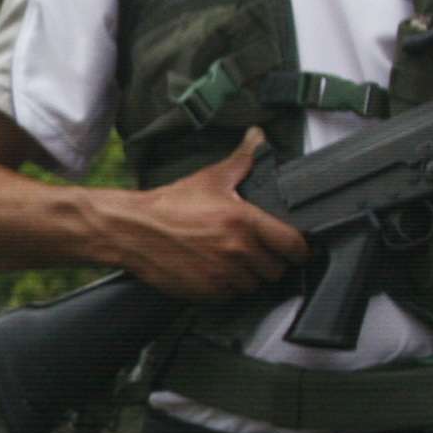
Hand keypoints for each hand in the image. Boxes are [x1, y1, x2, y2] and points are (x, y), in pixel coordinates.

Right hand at [109, 130, 309, 299]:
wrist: (132, 230)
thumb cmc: (169, 205)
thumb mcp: (210, 178)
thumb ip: (242, 160)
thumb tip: (258, 137)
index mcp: (244, 221)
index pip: (293, 245)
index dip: (300, 248)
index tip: (297, 247)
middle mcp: (237, 251)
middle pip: (276, 269)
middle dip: (271, 261)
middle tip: (258, 250)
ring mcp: (222, 275)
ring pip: (255, 285)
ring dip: (250, 276)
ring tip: (234, 260)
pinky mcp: (207, 292)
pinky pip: (232, 295)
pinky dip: (228, 286)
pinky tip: (217, 270)